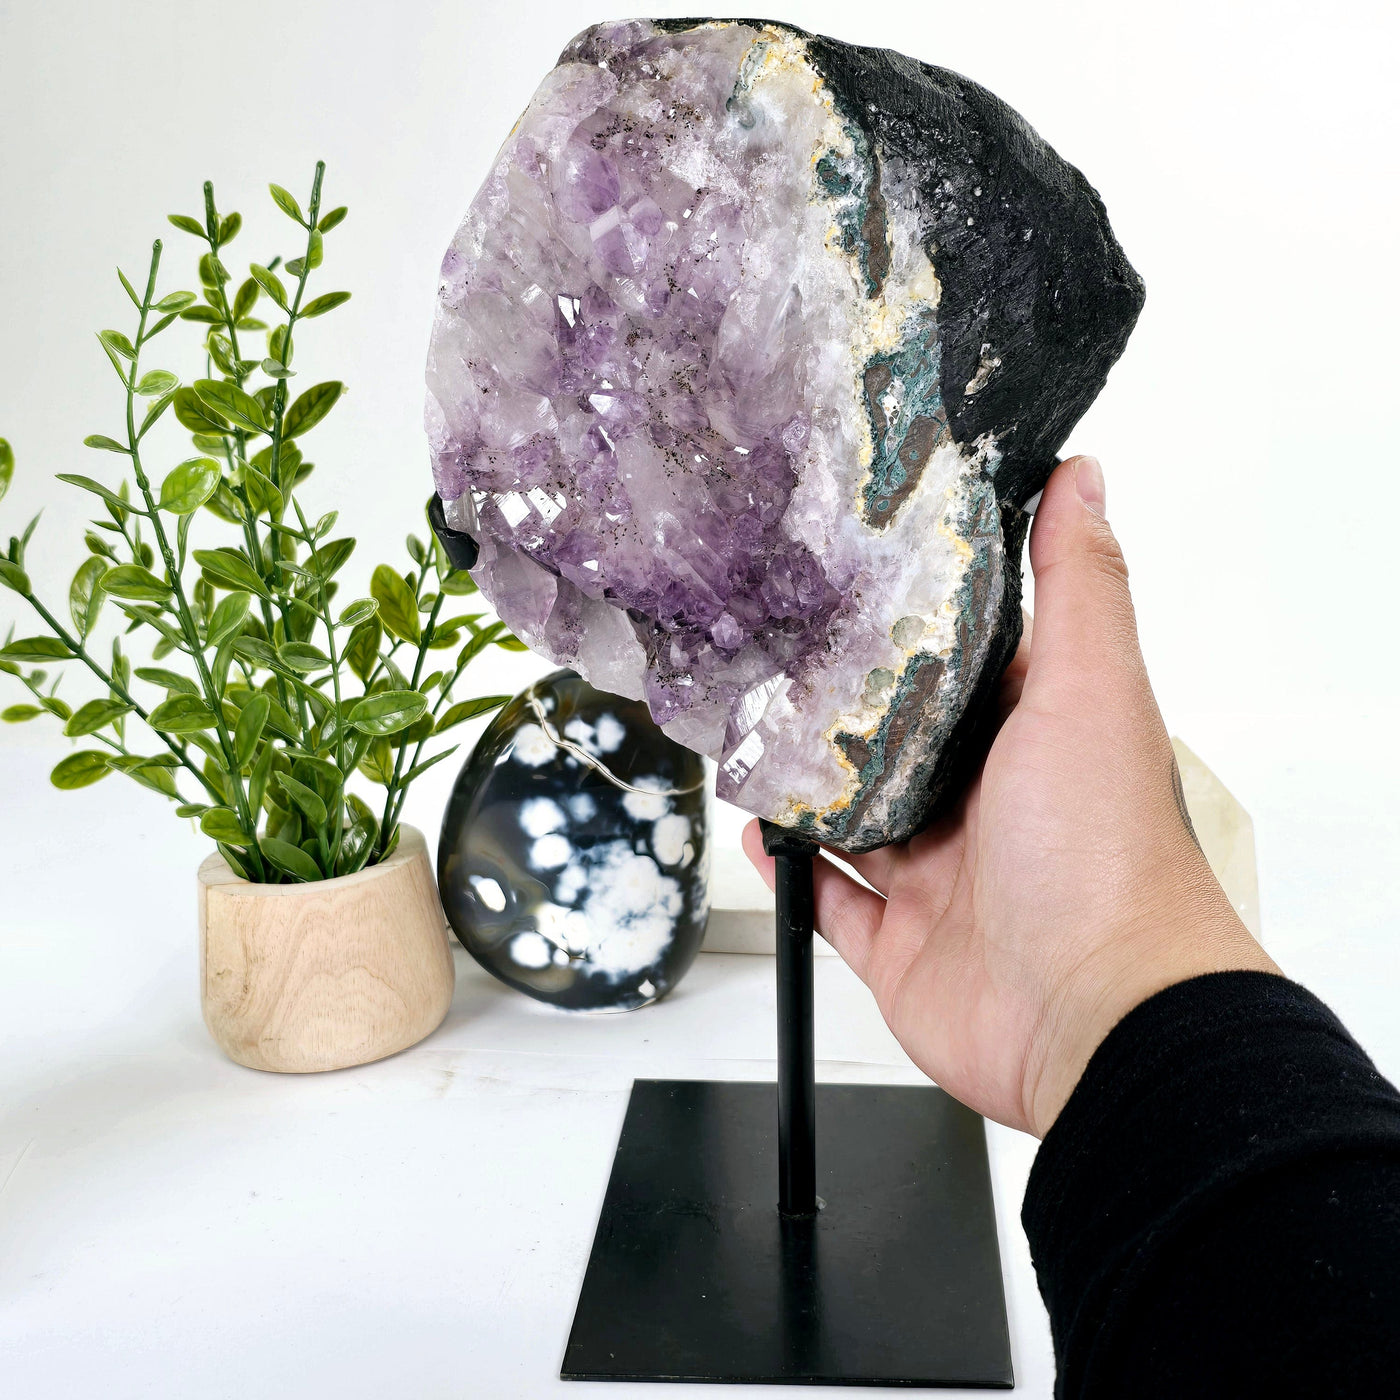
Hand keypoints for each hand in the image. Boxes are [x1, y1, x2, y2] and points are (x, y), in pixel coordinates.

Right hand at [744, 456, 1277, 1137]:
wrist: (1093, 1019)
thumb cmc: (1103, 854)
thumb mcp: (1089, 689)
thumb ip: (1077, 585)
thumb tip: (1083, 476)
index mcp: (1040, 741)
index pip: (974, 667)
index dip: (923, 624)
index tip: (863, 576)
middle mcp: (993, 807)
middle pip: (904, 746)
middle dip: (849, 709)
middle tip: (780, 653)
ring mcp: (944, 879)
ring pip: (861, 821)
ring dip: (813, 786)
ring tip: (752, 735)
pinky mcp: (902, 945)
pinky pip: (831, 902)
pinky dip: (794, 872)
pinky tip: (759, 832)